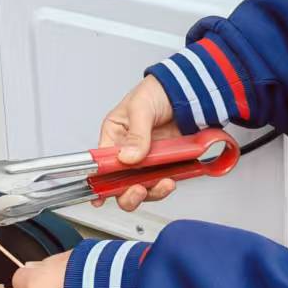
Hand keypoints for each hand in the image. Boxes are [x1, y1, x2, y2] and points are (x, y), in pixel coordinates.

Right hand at [96, 76, 182, 211]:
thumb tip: (128, 157)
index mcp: (114, 136)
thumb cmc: (156, 92)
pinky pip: (162, 181)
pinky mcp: (166, 164)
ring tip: (163, 183)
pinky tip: (171, 179)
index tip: (102, 195)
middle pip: (120, 183)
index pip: (102, 164)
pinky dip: (166, 185)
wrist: (187, 91)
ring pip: (143, 187)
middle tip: (137, 191)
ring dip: (152, 190)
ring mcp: (147, 160)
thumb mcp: (141, 108)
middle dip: (128, 193)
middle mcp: (128, 151)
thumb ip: (136, 134)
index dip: (100, 182)